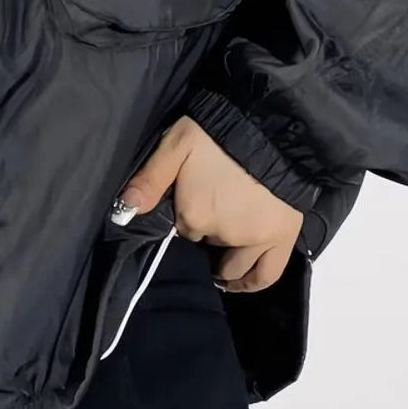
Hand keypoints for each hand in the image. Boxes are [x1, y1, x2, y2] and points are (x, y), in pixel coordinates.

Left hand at [118, 115, 302, 292]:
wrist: (273, 125)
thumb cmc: (220, 133)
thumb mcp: (177, 144)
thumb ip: (150, 179)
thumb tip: (125, 211)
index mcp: (194, 215)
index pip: (184, 231)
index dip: (186, 220)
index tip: (190, 207)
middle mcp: (221, 234)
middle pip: (207, 246)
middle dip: (205, 238)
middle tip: (210, 220)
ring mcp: (253, 239)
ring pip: (233, 266)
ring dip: (224, 265)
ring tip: (220, 262)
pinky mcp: (282, 237)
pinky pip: (266, 274)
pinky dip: (251, 283)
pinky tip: (240, 283)